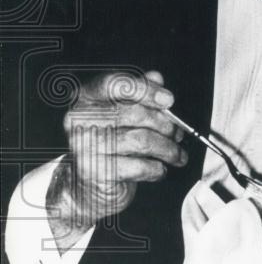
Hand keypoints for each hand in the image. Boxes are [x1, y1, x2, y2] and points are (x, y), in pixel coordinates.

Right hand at [46, 70, 186, 250]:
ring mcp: (84, 145)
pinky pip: (137, 166)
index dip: (145, 89)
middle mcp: (80, 119)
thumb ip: (138, 94)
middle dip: (166, 125)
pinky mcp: (93, 170)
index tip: (168, 101)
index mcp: (87, 98)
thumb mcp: (124, 115)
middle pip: (135, 113)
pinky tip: (160, 169)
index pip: (115, 83)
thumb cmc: (110, 146)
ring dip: (168, 149)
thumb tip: (156, 77)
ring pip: (141, 140)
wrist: (87, 186)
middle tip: (179, 134)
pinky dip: (156, 168)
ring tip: (177, 155)